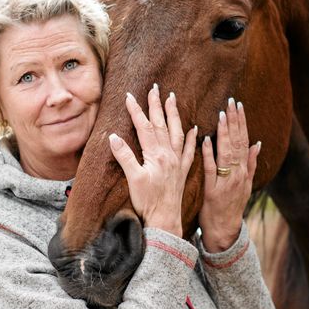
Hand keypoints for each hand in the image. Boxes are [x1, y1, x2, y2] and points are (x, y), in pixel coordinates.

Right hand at [109, 85, 197, 236]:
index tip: (130, 95)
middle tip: (155, 88)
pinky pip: (190, 151)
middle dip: (157, 105)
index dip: (136, 111)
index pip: (145, 127)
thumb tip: (113, 136)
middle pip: (162, 125)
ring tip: (173, 99)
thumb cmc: (147, 201)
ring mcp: (177, 162)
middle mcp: (168, 155)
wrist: (165, 220)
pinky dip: (192, 138)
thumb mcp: (132, 179)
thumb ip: (124, 156)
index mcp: (155, 155)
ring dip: (174, 115)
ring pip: (177, 132)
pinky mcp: (183, 171)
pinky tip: (195, 129)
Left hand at [200, 97, 260, 251]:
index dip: (241, 122)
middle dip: (234, 121)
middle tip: (230, 102)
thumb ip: (251, 164)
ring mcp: (226, 182)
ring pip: (227, 153)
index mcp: (244, 170)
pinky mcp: (212, 190)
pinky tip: (206, 140)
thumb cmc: (232, 206)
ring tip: (222, 115)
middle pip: (237, 143)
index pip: (244, 141)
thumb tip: (257, 143)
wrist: (225, 230)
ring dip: (225, 133)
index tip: (238, 105)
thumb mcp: (247, 185)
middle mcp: (237, 174)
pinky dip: (209, 154)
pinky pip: (211, 169)